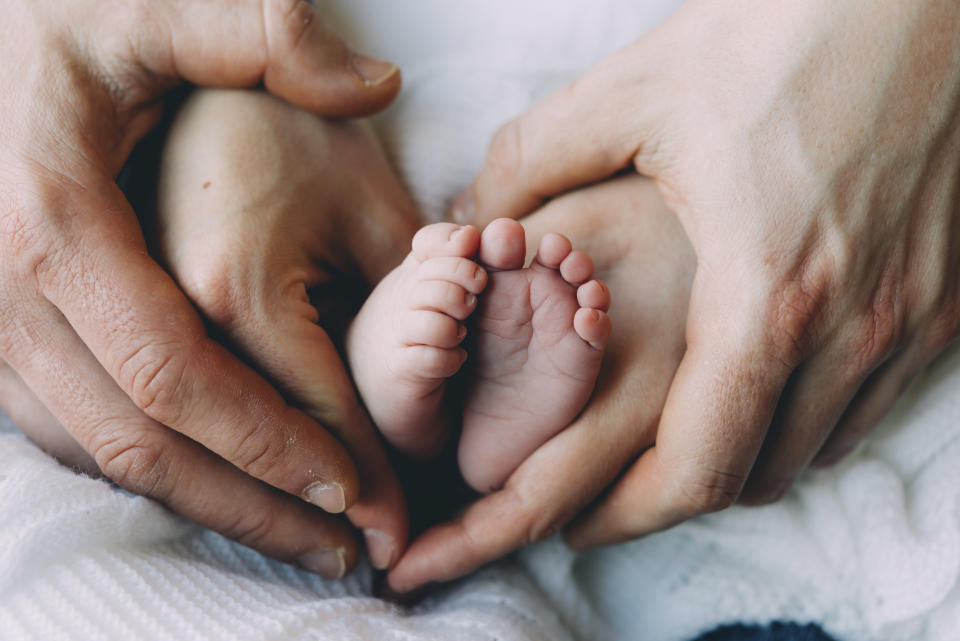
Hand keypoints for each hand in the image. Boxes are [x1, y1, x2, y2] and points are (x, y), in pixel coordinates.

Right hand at [0, 0, 401, 577]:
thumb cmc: (50, 14)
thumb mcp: (150, 6)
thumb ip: (267, 36)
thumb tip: (378, 83)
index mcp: (59, 224)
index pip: (183, 378)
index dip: (274, 445)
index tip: (359, 488)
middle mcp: (9, 293)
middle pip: (145, 444)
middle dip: (256, 505)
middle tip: (346, 546)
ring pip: (104, 454)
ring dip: (210, 505)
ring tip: (301, 535)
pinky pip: (71, 431)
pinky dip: (155, 470)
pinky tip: (222, 483)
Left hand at [395, 0, 959, 584]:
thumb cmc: (780, 37)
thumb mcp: (636, 92)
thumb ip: (531, 163)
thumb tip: (468, 222)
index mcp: (764, 292)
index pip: (697, 463)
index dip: (629, 512)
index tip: (574, 525)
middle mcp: (850, 327)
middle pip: (751, 474)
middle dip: (671, 498)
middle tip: (610, 490)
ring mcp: (907, 319)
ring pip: (810, 450)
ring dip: (735, 461)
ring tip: (672, 441)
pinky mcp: (944, 301)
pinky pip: (864, 407)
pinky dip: (800, 422)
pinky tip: (755, 387)